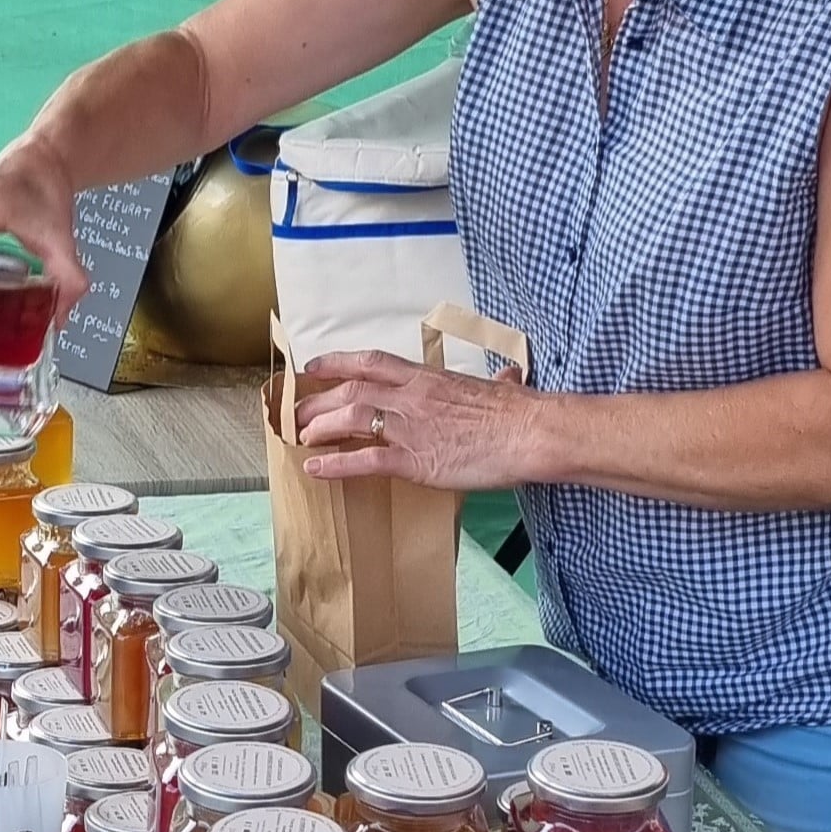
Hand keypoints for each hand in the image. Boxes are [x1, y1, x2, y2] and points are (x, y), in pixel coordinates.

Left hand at [292, 350, 551, 489]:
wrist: (532, 432)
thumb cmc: (521, 413)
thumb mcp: (502, 389)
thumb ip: (498, 382)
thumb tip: (512, 376)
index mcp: (427, 378)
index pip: (371, 362)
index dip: (338, 362)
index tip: (314, 366)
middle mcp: (411, 398)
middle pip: (351, 390)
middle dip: (319, 400)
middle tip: (298, 411)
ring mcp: (410, 428)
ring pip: (351, 419)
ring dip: (321, 427)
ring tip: (303, 437)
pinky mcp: (415, 460)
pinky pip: (366, 460)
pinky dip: (336, 465)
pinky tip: (316, 469)